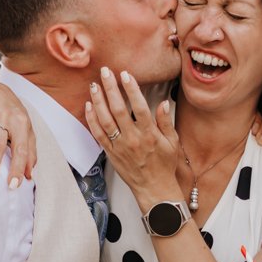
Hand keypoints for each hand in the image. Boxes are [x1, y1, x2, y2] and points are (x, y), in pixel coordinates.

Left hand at [84, 68, 182, 199]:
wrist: (154, 189)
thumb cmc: (164, 166)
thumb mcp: (172, 143)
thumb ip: (166, 122)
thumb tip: (164, 103)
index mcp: (150, 134)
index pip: (139, 107)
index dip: (132, 90)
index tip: (126, 75)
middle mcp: (133, 139)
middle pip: (118, 110)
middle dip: (111, 89)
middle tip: (105, 72)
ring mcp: (120, 146)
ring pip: (105, 120)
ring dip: (98, 101)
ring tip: (94, 85)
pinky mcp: (111, 153)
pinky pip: (98, 134)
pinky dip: (92, 120)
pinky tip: (89, 106)